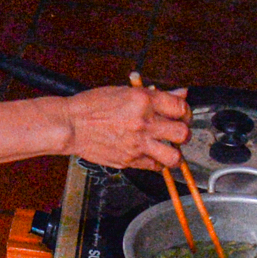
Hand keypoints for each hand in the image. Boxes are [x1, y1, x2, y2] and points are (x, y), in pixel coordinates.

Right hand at [61, 86, 189, 170]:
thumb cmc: (93, 105)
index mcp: (143, 100)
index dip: (185, 111)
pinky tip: (150, 154)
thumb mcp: (124, 91)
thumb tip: (180, 94)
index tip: (182, 114)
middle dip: (184, 133)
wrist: (71, 125)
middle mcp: (143, 123)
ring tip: (169, 148)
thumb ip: (155, 95)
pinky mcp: (130, 161)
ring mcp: (137, 144)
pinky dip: (156, 161)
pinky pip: (154, 166)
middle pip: (182, 133)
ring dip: (175, 153)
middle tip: (178, 132)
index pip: (180, 107)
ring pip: (174, 157)